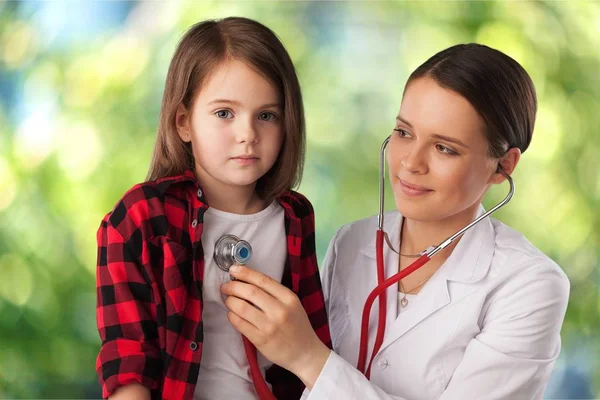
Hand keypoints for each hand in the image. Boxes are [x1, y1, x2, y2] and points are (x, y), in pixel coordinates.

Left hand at [220, 265, 330, 388]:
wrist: (305, 353)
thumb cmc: (297, 326)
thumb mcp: (293, 304)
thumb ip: (274, 293)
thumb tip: (248, 280)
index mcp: (289, 298)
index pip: (263, 280)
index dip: (245, 273)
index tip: (233, 269)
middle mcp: (280, 311)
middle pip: (250, 292)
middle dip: (233, 286)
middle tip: (226, 286)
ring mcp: (269, 326)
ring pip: (242, 307)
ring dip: (230, 301)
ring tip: (228, 300)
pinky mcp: (260, 340)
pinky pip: (239, 324)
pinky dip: (232, 315)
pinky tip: (232, 313)